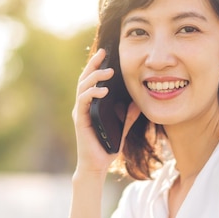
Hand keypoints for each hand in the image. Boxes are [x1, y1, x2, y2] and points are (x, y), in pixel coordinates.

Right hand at [72, 48, 139, 176]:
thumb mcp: (123, 129)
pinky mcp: (80, 120)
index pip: (92, 80)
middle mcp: (83, 106)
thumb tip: (138, 104)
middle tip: (103, 52)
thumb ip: (129, 117)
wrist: (97, 165)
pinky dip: (92, 93)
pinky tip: (102, 90)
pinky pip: (83, 101)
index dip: (97, 66)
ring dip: (95, 77)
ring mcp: (80, 112)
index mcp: (91, 105)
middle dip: (93, 64)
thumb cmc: (107, 147)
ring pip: (83, 87)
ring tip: (108, 71)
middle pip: (85, 78)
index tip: (105, 53)